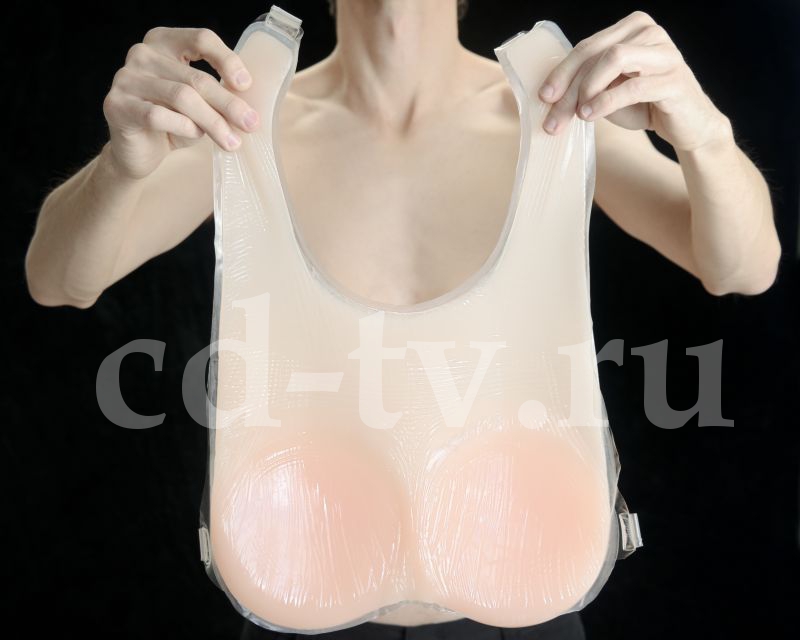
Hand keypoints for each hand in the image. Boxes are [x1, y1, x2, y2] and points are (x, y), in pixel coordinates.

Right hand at [102, 27, 259, 179]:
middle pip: (196, 77)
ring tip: (232, 142)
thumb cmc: (172, 122)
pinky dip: (184, 127)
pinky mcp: (117, 105)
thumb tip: (249, 108)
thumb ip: (217, 95)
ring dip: (213, 122)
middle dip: (229, 104)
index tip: (246, 85)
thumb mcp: (200, 103)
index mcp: (164, 42)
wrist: (138, 151)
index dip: (227, 60)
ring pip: (182, 97)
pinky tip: (195, 136)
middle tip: (251, 124)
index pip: (201, 39)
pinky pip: (159, 115)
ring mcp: (126, 78)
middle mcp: (143, 54)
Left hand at [537, 11, 729, 151]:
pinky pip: (633, 86)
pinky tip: (590, 115)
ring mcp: (665, 52)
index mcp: (632, 28)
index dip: (561, 71)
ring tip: (577, 114)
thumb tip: (550, 93)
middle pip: (596, 53)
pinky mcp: (675, 79)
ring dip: (587, 89)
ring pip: (614, 59)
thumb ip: (586, 84)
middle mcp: (650, 32)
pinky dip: (606, 101)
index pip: (587, 47)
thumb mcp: (609, 91)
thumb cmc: (645, 105)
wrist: (688, 125)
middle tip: (552, 117)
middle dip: (568, 86)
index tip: (543, 96)